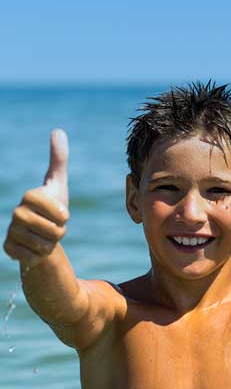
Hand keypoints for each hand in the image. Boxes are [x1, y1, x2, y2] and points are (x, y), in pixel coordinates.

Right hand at [3, 129, 69, 266]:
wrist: (40, 233)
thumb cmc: (52, 206)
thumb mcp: (58, 183)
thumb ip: (58, 158)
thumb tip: (57, 130)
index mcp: (29, 196)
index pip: (59, 212)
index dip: (64, 216)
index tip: (61, 214)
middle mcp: (16, 213)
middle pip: (54, 231)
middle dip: (60, 232)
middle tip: (53, 226)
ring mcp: (11, 232)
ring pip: (45, 246)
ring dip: (51, 244)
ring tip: (45, 236)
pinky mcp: (8, 249)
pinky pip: (33, 258)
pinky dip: (40, 256)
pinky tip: (34, 247)